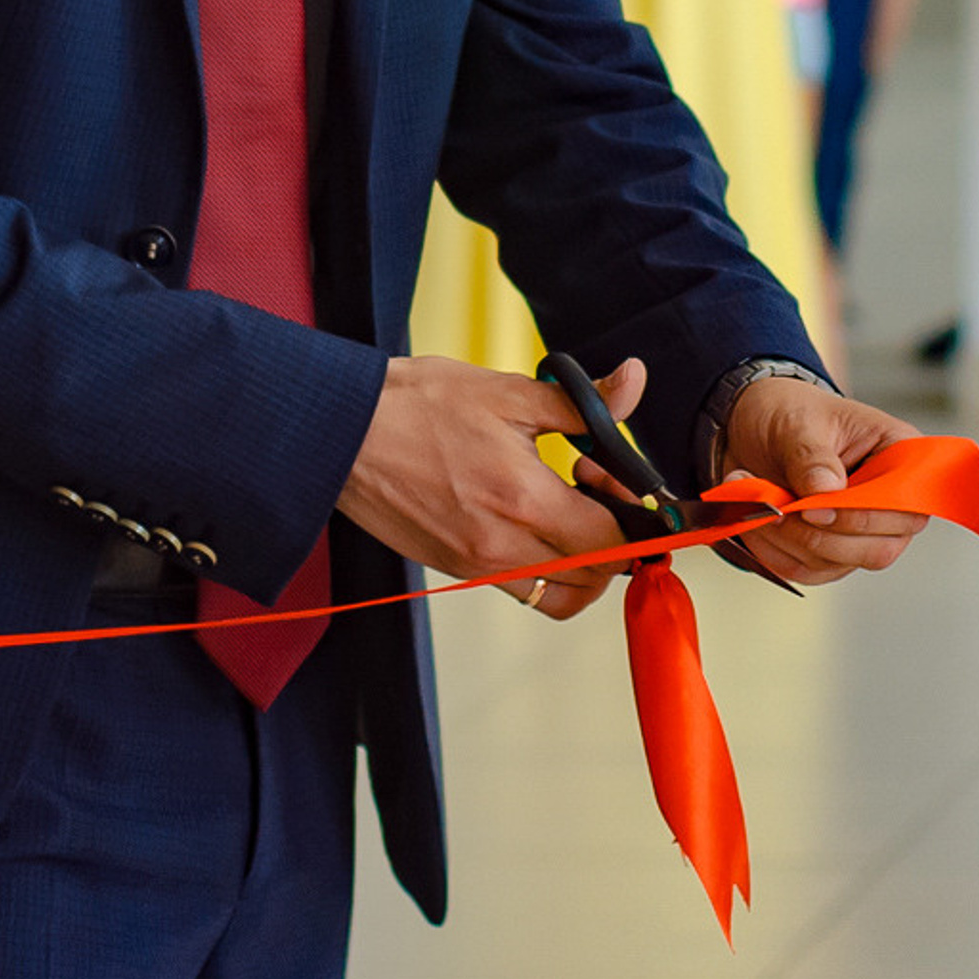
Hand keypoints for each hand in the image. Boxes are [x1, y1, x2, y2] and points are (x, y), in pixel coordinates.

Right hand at [337, 355, 645, 620]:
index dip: (629, 511)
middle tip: (592, 485)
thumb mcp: (508, 392)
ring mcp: (476, 566)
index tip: (614, 475)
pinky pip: (519, 588)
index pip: (611, 540)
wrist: (343, 432)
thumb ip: (582, 402)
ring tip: (565, 508)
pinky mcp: (455, 570)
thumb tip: (635, 382)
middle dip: (612, 538)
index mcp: (524, 501)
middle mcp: (503, 548)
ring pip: (559, 596)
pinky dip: (542, 567)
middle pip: (594, 577)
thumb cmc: (419, 404)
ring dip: (581, 563)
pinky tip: (528, 515)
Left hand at [718, 379, 927, 586]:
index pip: (906, 505)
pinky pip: (808, 570)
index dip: (864, 516)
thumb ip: (812, 456)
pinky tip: (755, 520)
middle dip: (820, 535)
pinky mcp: (830, 551)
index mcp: (896, 454)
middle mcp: (888, 501)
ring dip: (789, 541)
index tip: (812, 508)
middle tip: (777, 508)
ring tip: (757, 503)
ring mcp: (862, 532)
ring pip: (839, 563)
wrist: (756, 426)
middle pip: (879, 549)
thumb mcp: (797, 422)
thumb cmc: (789, 412)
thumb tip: (827, 490)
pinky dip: (775, 552)